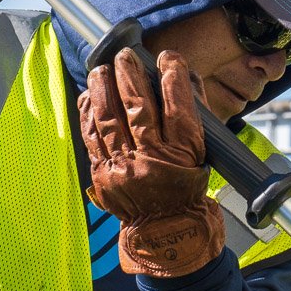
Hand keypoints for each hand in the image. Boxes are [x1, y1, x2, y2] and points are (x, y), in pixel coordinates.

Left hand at [79, 48, 225, 277]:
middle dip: (130, 75)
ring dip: (103, 88)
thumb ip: (193, 118)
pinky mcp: (103, 174)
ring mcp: (124, 167)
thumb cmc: (188, 193)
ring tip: (103, 69)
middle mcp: (152, 159)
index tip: (168, 59)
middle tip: (126, 57)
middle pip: (138, 107)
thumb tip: (181, 79)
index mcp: (183, 155)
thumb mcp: (202, 156)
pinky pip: (91, 136)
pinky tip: (90, 96)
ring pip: (109, 118)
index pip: (177, 105)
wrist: (168, 233)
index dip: (172, 76)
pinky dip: (89, 112)